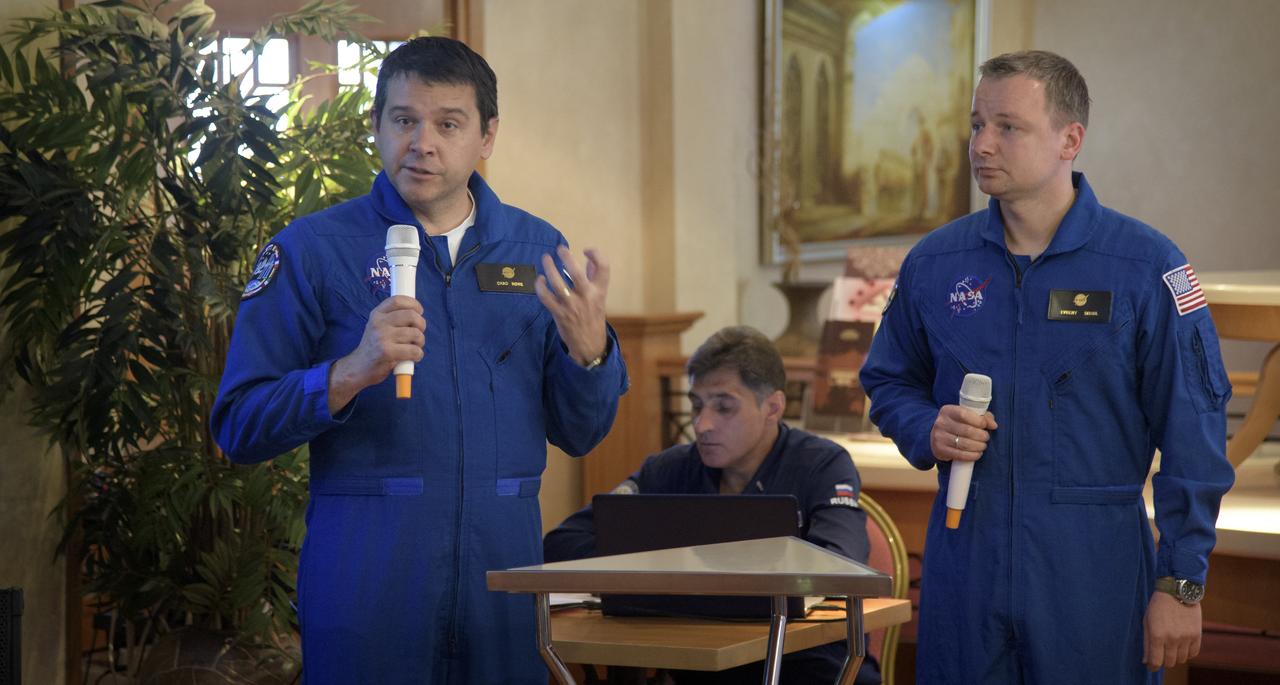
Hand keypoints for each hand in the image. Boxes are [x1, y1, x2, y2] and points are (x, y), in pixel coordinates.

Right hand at [327, 295, 425, 412]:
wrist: (358, 367)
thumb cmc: (374, 347)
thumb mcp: (378, 327)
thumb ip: (393, 318)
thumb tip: (417, 313)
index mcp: (377, 314)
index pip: (398, 300)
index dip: (414, 304)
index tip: (419, 312)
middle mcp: (379, 323)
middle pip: (411, 315)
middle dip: (421, 325)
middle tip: (418, 334)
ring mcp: (382, 337)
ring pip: (416, 334)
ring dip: (420, 342)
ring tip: (413, 347)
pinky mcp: (387, 353)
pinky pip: (414, 350)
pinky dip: (418, 355)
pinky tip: (412, 357)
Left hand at [534, 245, 608, 365]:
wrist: (589, 344)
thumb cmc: (594, 316)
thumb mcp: (600, 297)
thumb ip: (595, 278)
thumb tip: (590, 260)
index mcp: (600, 291)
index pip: (603, 268)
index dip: (596, 254)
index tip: (586, 250)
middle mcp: (587, 296)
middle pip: (576, 272)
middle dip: (567, 257)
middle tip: (560, 248)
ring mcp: (572, 306)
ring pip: (557, 283)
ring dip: (549, 268)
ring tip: (545, 258)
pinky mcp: (559, 314)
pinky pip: (546, 297)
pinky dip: (540, 286)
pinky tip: (540, 280)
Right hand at [930, 404, 997, 461]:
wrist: (937, 436)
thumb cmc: (956, 424)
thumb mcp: (966, 416)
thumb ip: (982, 417)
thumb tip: (993, 425)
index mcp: (947, 411)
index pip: (964, 414)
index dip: (979, 421)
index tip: (986, 426)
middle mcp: (941, 423)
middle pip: (966, 430)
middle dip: (981, 436)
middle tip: (986, 438)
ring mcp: (939, 437)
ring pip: (964, 444)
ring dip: (978, 446)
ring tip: (983, 446)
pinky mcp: (940, 450)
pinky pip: (959, 455)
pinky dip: (972, 456)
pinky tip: (977, 454)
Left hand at [1143, 591, 1200, 671]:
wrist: (1177, 591)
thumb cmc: (1158, 606)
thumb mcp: (1147, 622)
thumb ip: (1147, 643)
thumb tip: (1146, 661)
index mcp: (1157, 635)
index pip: (1156, 661)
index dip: (1152, 666)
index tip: (1151, 665)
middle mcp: (1173, 638)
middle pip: (1170, 663)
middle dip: (1163, 661)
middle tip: (1161, 654)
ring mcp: (1186, 637)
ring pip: (1182, 659)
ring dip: (1175, 657)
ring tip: (1171, 648)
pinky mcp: (1197, 635)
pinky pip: (1193, 653)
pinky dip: (1187, 653)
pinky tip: (1181, 646)